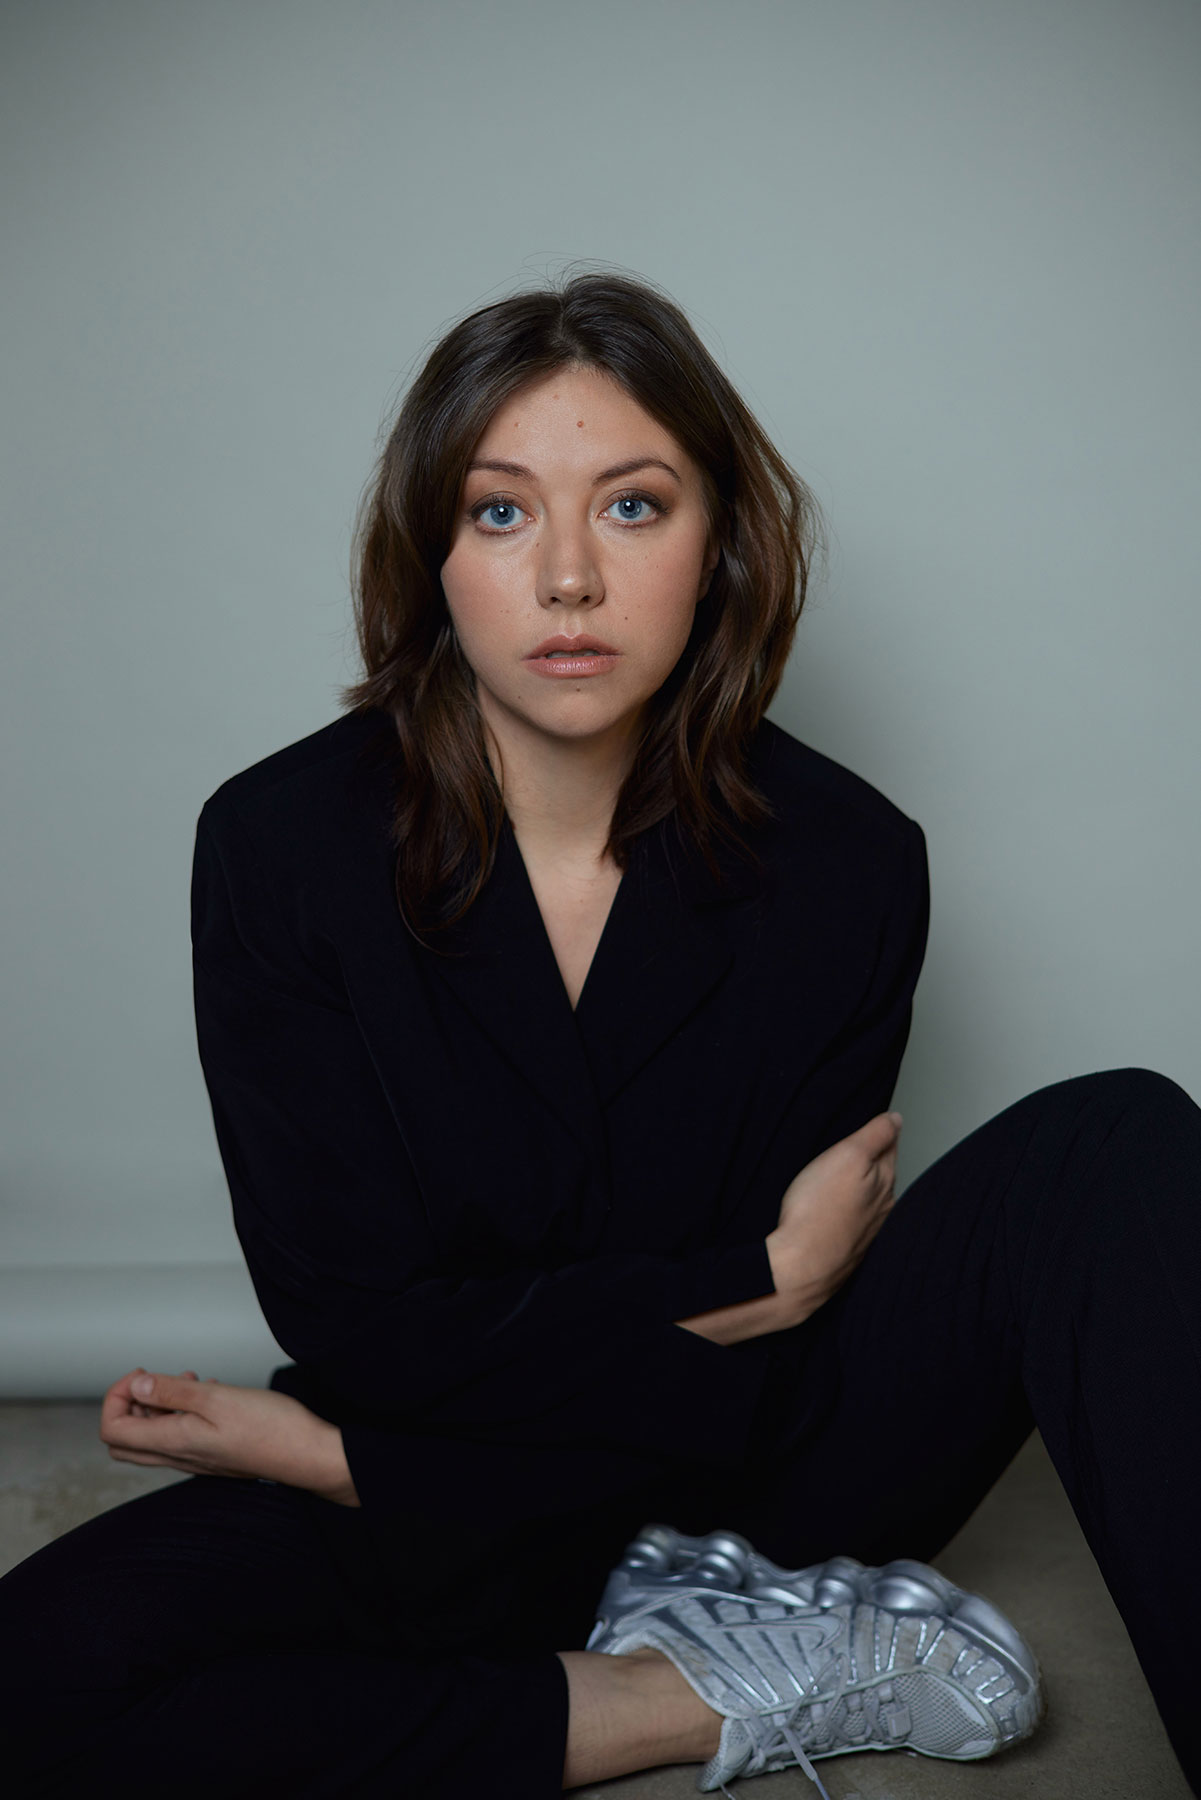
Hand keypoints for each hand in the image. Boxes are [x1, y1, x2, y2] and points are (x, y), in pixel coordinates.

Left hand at [100, 1369, 359, 1505]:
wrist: (307, 1455)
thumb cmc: (270, 1427)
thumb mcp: (218, 1397)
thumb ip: (172, 1392)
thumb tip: (136, 1387)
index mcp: (174, 1442)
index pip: (113, 1429)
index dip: (116, 1396)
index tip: (142, 1375)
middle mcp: (179, 1456)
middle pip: (125, 1439)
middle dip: (128, 1405)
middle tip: (151, 1380)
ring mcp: (195, 1459)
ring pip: (152, 1437)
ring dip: (156, 1406)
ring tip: (186, 1380)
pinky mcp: (213, 1455)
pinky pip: (180, 1436)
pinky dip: (179, 1413)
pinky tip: (207, 1393)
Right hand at [765, 1111, 902, 1327]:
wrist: (799, 1268)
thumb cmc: (817, 1211)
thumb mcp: (848, 1156)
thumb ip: (875, 1135)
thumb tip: (897, 1119)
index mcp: (885, 1181)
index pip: (889, 1144)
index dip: (878, 1130)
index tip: (869, 1123)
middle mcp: (882, 1206)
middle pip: (881, 1171)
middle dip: (871, 1158)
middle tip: (851, 1145)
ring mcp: (866, 1230)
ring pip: (868, 1197)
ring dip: (858, 1186)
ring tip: (840, 1175)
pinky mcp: (847, 1247)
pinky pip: (852, 1220)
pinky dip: (845, 1210)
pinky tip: (832, 1209)